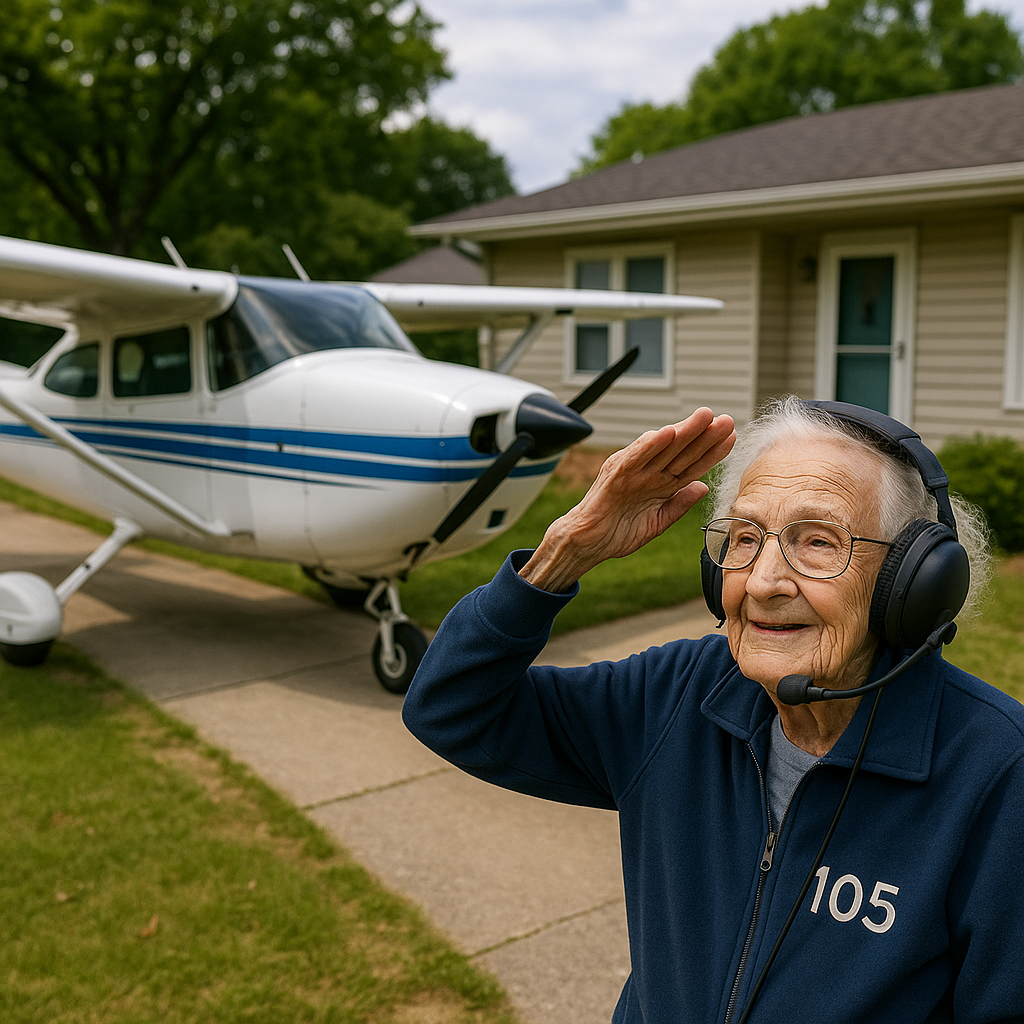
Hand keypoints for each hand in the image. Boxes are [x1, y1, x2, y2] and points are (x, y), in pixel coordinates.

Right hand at [520, 408, 735, 591]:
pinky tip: (666, 433)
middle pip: (682, 451)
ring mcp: (632, 471)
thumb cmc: (617, 532)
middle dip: (705, 435)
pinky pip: (634, 457)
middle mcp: (648, 472)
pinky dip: (649, 445)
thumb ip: (679, 503)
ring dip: (683, 431)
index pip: (691, 463)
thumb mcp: (658, 521)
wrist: (586, 544)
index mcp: (660, 483)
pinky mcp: (614, 475)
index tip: (732, 438)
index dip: (712, 452)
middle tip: (726, 419)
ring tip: (704, 416)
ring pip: (662, 448)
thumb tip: (703, 486)